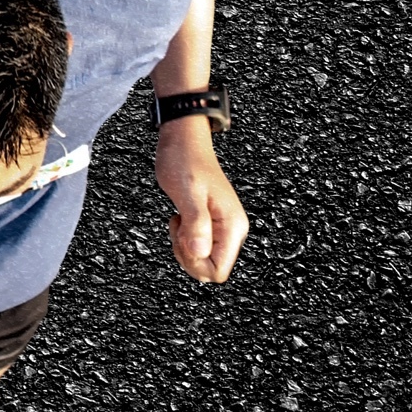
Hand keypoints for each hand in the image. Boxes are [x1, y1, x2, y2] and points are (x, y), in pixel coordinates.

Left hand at [154, 120, 248, 282]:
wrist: (183, 141)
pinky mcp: (210, 222)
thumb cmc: (184, 160)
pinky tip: (179, 218)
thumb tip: (200, 252)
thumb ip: (195, 223)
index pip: (219, 270)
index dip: (195, 263)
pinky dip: (182, 237)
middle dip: (187, 254)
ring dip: (183, 245)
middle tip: (179, 227)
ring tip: (179, 220)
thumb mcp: (187, 192)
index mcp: (232, 225)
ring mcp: (221, 226)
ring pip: (202, 257)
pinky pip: (196, 245)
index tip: (183, 239)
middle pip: (210, 268)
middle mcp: (232, 229)